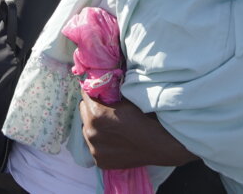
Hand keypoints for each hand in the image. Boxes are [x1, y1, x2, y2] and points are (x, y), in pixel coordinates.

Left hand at [79, 93, 194, 168]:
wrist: (159, 144)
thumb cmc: (145, 118)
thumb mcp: (126, 99)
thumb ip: (109, 92)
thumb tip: (100, 81)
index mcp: (96, 114)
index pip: (85, 95)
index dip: (92, 92)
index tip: (98, 92)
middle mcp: (91, 132)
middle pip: (83, 112)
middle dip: (92, 108)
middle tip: (105, 109)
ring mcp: (95, 149)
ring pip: (87, 130)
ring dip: (95, 126)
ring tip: (110, 126)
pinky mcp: (100, 161)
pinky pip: (94, 146)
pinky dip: (101, 142)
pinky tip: (114, 140)